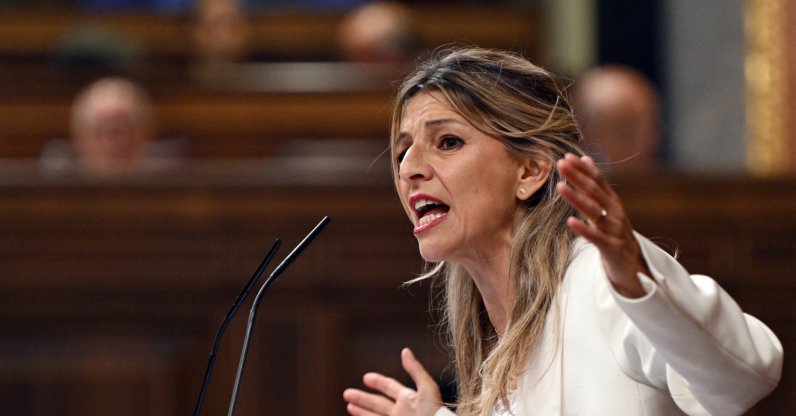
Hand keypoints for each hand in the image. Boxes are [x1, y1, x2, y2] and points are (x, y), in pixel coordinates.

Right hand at [343, 348, 442, 415]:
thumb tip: (405, 350)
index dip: (378, 381)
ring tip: (349, 406)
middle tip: (346, 393)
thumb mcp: (427, 388)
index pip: (389, 387)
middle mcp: (401, 411)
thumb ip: (415, 370)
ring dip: (361, 411)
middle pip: (378, 403)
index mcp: (408, 398)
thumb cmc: (434, 412)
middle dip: (362, 398)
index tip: (365, 378)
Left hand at [556, 154, 649, 297]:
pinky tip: (570, 222)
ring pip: (594, 212)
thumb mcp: (607, 207)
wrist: (633, 266)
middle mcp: (615, 213)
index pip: (598, 181)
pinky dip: (583, 229)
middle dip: (577, 177)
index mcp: (612, 202)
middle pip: (594, 192)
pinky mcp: (611, 248)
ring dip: (576, 198)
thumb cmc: (615, 233)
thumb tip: (586, 158)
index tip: (567, 157)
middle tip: (561, 164)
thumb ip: (596, 185)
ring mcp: (614, 230)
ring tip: (560, 187)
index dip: (583, 169)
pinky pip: (596, 237)